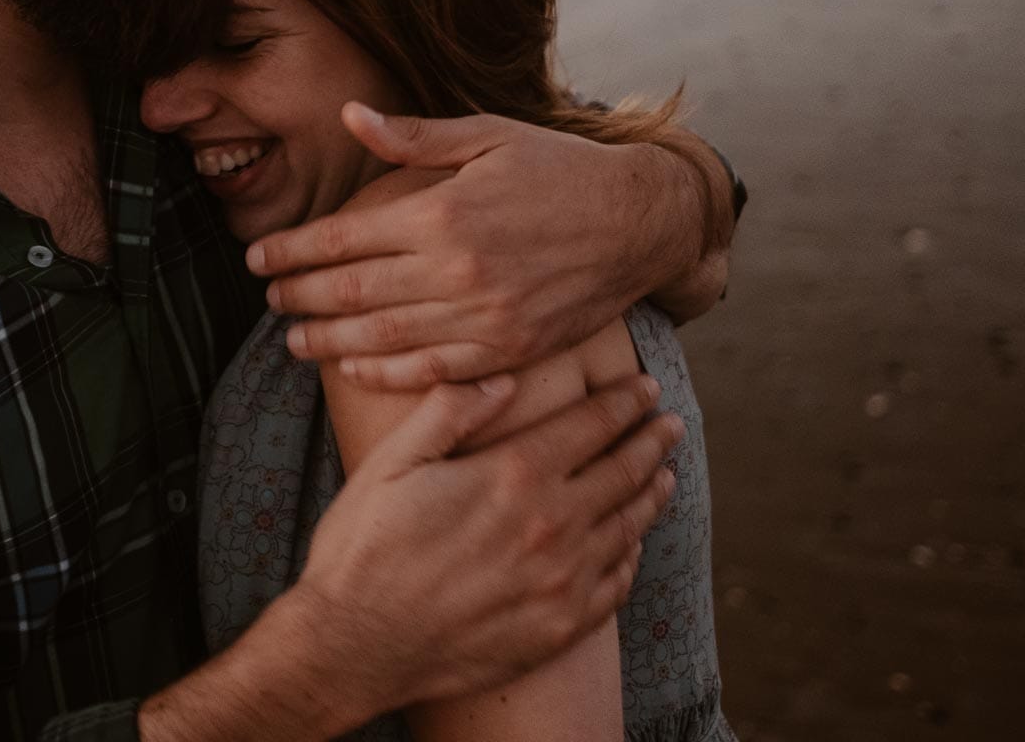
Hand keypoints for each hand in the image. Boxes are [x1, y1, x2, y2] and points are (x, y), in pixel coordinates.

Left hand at [251, 103, 707, 387]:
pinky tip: (355, 367)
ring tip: (293, 340)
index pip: (343, 238)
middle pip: (353, 291)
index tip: (259, 258)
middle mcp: (458, 269)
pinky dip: (388, 372)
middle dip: (300, 296)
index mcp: (443, 213)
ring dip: (330, 340)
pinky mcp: (511, 348)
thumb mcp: (488, 135)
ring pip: (385, 337)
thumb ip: (413, 137)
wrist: (641, 221)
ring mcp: (485, 315)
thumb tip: (348, 115)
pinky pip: (435, 370)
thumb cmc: (560, 169)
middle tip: (267, 299)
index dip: (293, 251)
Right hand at [288, 373, 681, 724]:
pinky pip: (616, 584)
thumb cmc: (364, 549)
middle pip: (624, 471)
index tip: (643, 386)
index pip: (591, 425)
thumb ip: (450, 412)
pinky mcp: (560, 628)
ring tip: (665, 475)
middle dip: (651, 440)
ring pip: (629, 526)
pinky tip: (632, 543)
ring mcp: (562, 581)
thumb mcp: (393, 462)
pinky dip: (632, 555)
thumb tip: (502, 378)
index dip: (623, 401)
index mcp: (513, 475)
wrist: (355, 646)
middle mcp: (552, 525)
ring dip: (652, 494)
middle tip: (669, 422)